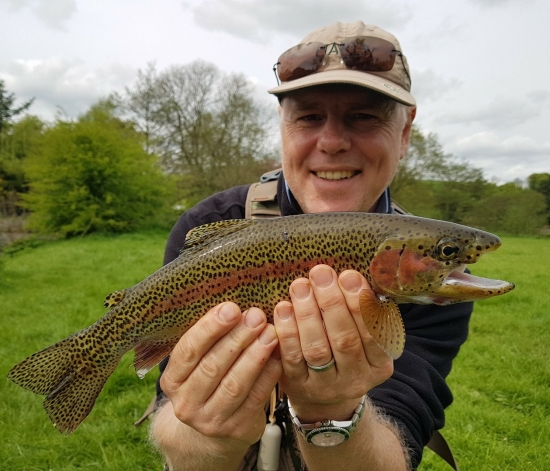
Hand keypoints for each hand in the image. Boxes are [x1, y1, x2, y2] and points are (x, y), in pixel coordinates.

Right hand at [160, 302, 281, 453]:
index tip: (231, 308)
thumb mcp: (198, 362)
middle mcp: (186, 403)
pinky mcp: (237, 430)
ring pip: (235, 384)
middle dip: (237, 338)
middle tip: (256, 315)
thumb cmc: (208, 379)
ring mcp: (211, 421)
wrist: (213, 428)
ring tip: (270, 332)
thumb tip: (233, 303)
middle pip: (212, 367)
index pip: (187, 351)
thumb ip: (209, 338)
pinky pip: (256, 398)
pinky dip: (268, 374)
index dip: (209, 328)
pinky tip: (278, 355)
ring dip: (255, 355)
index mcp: (172, 381)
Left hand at [274, 265, 393, 421]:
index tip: (348, 275)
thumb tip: (348, 275)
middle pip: (345, 340)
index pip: (373, 332)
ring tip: (300, 286)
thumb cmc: (346, 353)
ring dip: (307, 314)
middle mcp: (355, 379)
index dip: (360, 303)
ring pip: (317, 349)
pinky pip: (291, 358)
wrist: (325, 399)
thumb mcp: (364, 339)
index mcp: (379, 365)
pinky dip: (287, 331)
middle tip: (320, 273)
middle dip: (332, 303)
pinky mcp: (298, 387)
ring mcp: (326, 386)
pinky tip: (283, 308)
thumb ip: (361, 312)